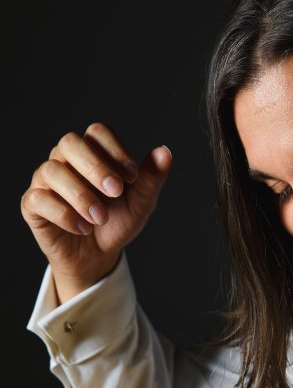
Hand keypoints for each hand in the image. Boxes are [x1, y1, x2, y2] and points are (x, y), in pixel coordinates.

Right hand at [21, 123, 172, 302]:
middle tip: (116, 191)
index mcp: (93, 152)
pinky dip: (63, 214)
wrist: (98, 256)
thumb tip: (165, 152)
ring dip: (81, 195)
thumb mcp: (140, 203)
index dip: (115, 150)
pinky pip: (38, 199)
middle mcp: (65, 160)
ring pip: (52, 171)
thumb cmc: (117, 222)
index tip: (132, 176)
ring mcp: (46, 181)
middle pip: (70, 142)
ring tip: (101, 218)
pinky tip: (83, 228)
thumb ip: (151, 178)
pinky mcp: (33, 205)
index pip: (97, 132)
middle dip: (95, 166)